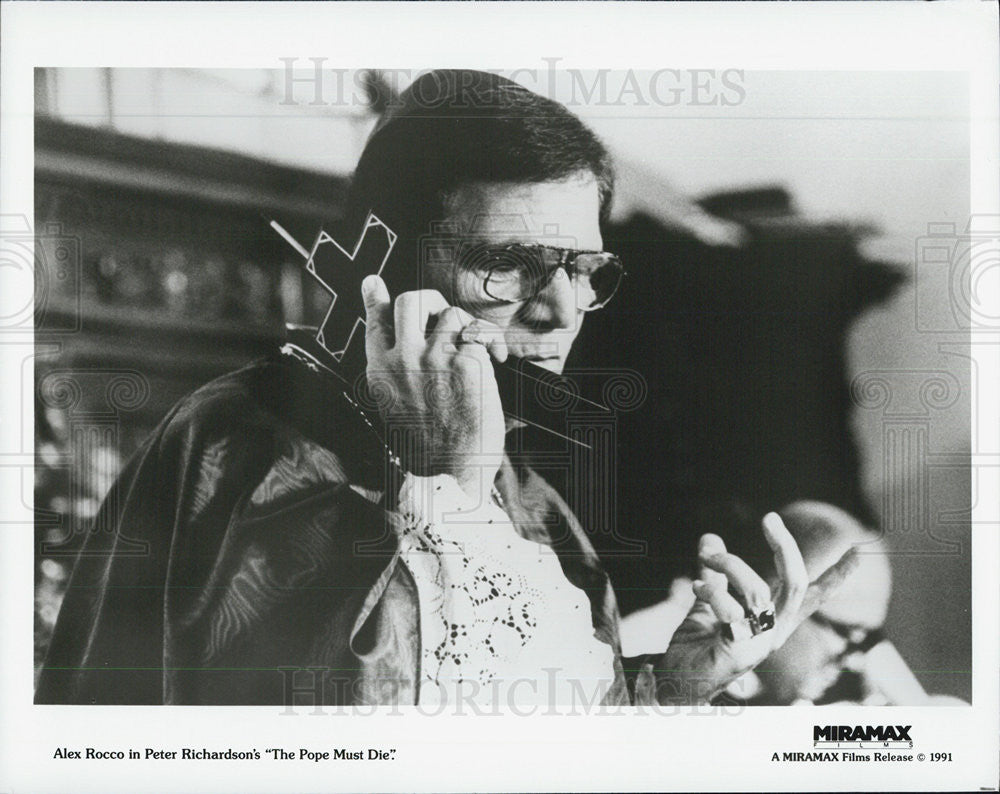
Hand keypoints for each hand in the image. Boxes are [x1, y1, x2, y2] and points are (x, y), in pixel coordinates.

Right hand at [361, 275, 507, 496]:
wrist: (451, 473)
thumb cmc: (430, 445)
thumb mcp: (397, 406)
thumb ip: (397, 370)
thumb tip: (402, 346)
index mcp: (381, 372)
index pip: (375, 323)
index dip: (376, 300)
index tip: (375, 284)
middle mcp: (403, 359)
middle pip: (413, 301)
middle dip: (434, 302)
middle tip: (447, 319)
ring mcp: (434, 359)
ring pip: (452, 314)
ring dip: (468, 328)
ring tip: (477, 350)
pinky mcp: (466, 363)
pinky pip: (479, 333)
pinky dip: (492, 342)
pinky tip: (497, 358)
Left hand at [653, 512, 858, 704]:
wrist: (678, 682)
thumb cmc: (697, 647)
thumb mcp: (708, 601)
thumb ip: (713, 573)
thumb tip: (710, 536)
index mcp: (774, 619)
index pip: (813, 596)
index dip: (837, 575)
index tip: (858, 550)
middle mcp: (775, 631)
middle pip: (797, 584)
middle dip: (786, 547)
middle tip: (770, 518)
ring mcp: (761, 643)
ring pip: (758, 590)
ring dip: (729, 564)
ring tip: (706, 558)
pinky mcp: (741, 651)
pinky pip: (731, 610)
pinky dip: (711, 591)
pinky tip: (695, 588)